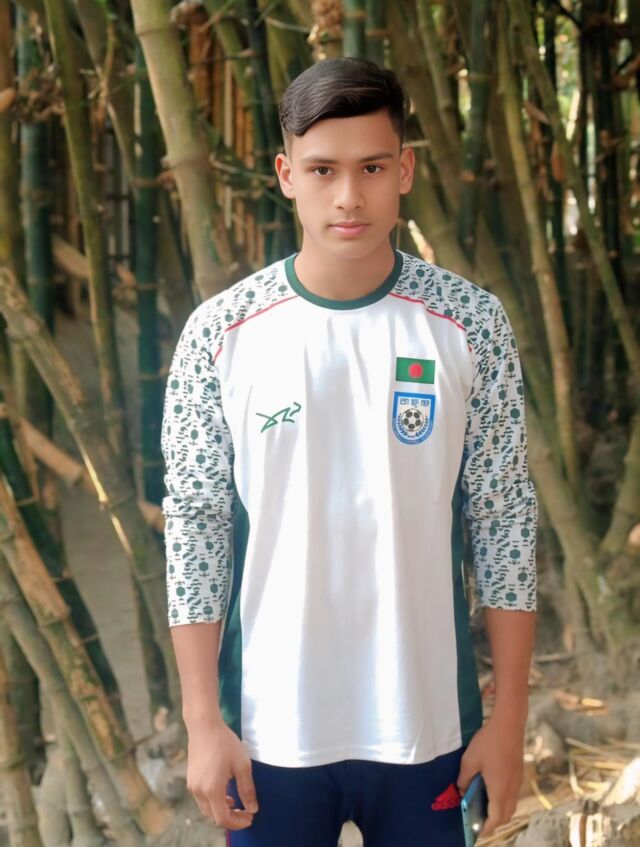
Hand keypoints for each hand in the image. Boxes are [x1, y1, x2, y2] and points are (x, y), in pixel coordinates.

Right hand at [186, 718, 258, 829]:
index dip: (238, 822)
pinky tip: (224, 792)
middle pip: (214, 817)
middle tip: (246, 812)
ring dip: (221, 811)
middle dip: (231, 818)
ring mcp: (192, 786)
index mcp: (212, 789)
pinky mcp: (191, 780)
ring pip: (207, 810)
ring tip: (236, 802)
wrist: (204, 726)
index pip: (223, 818)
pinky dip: (214, 802)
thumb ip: (247, 789)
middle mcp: (199, 791)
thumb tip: (252, 808)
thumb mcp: (242, 765)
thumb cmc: (224, 742)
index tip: (250, 817)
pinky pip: (202, 799)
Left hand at [456, 713, 524, 836]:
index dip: (487, 827)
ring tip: (484, 805)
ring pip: (511, 805)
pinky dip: (504, 800)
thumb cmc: (488, 742)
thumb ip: (464, 779)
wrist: (509, 723)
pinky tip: (492, 789)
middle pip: (505, 815)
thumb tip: (462, 791)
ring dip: (500, 811)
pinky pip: (513, 795)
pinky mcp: (519, 773)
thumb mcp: (470, 760)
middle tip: (479, 819)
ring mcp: (517, 781)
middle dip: (494, 822)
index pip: (496, 818)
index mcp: (500, 790)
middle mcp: (512, 790)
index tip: (477, 830)